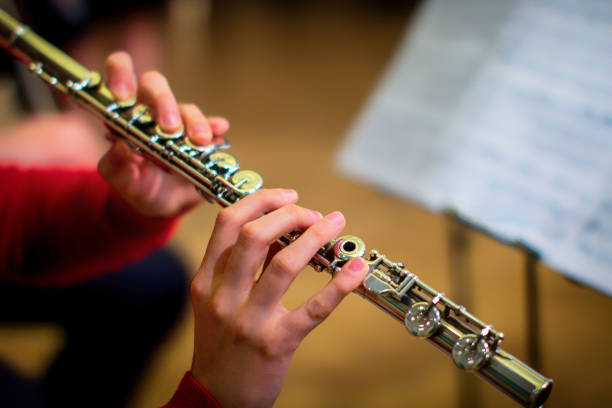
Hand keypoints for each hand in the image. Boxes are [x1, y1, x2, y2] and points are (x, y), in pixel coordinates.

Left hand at [98, 51, 229, 216]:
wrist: (166, 205)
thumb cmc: (140, 187)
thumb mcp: (124, 183)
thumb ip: (115, 168)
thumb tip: (120, 147)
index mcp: (125, 114)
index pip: (119, 74)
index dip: (120, 74)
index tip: (124, 95)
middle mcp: (151, 110)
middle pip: (156, 85)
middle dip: (164, 101)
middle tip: (171, 128)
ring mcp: (178, 121)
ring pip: (185, 107)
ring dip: (193, 121)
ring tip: (200, 141)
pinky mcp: (201, 134)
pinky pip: (210, 123)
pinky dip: (215, 126)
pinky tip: (220, 131)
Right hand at [189, 189, 368, 407]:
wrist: (216, 398)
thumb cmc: (220, 343)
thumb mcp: (216, 300)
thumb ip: (243, 265)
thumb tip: (281, 231)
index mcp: (207, 280)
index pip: (228, 223)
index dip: (261, 200)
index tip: (287, 196)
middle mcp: (224, 296)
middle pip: (255, 235)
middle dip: (290, 214)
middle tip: (312, 213)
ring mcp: (250, 320)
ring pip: (285, 265)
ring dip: (316, 238)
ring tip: (334, 225)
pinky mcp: (277, 343)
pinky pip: (314, 309)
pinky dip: (339, 285)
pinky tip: (355, 269)